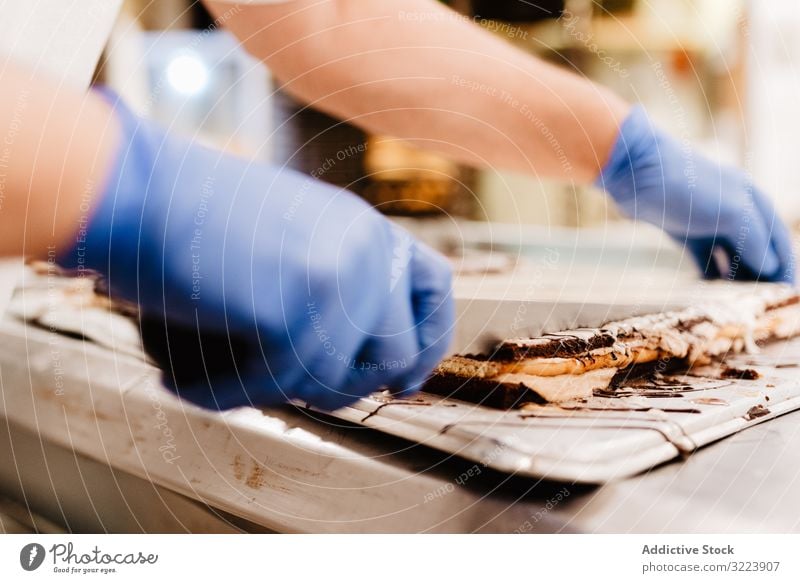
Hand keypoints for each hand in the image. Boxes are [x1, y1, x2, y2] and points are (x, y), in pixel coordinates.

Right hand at [58, 92, 453, 410]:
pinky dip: (230, 394)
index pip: (436, 290)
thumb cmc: (198, 219)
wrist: (140, 192)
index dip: (429, 343)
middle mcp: (366, 248)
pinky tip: (194, 384)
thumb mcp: (295, 237)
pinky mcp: (300, 305)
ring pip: (337, 382)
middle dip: (347, 387)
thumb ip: (336, 283)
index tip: (404, 379)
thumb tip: (360, 358)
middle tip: (293, 388)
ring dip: (277, 391)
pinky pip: (279, 384)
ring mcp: (340, 275)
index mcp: (367, 229)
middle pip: (399, 354)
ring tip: (229, 378)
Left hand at [597, 105, 793, 281]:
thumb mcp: (730, 211)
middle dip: (760, 275)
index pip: (777, 239)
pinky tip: (708, 290)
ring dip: (735, 276)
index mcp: (753, 200)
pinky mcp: (684, 229)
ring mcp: (708, 220)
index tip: (787, 295)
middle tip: (758, 302)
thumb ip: (754, 239)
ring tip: (735, 300)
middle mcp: (734, 209)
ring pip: (730, 255)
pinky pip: (704, 257)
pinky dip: (709, 273)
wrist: (636, 172)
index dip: (785, 267)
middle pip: (756, 248)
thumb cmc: (686, 186)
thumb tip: (771, 267)